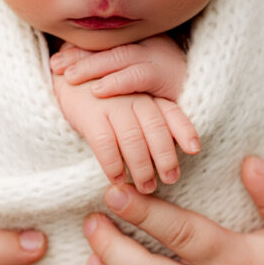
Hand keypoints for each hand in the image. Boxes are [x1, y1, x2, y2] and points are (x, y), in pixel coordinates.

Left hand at [50, 35, 189, 99]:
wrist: (211, 86)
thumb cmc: (170, 86)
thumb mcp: (143, 74)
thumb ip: (122, 71)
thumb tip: (86, 77)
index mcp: (139, 43)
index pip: (103, 44)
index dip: (77, 52)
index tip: (54, 63)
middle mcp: (147, 45)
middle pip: (107, 47)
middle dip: (78, 57)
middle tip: (55, 67)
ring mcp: (158, 57)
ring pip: (118, 58)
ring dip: (91, 67)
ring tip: (68, 78)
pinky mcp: (167, 76)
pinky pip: (138, 77)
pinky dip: (117, 83)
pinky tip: (98, 90)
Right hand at [51, 38, 199, 192]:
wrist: (68, 77)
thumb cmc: (106, 97)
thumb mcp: (133, 102)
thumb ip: (153, 119)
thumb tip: (176, 151)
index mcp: (147, 95)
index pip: (171, 112)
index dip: (184, 130)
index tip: (194, 149)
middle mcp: (133, 98)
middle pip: (155, 129)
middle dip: (165, 157)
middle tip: (170, 180)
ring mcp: (112, 104)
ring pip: (133, 139)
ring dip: (141, 167)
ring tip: (146, 187)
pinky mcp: (90, 114)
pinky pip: (105, 143)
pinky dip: (113, 164)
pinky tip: (117, 179)